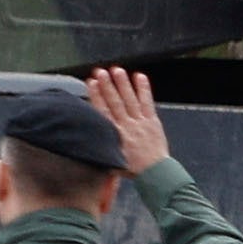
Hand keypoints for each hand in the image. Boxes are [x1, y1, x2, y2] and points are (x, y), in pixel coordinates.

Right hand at [86, 63, 169, 177]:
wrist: (155, 173)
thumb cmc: (132, 169)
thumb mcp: (111, 160)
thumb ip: (101, 147)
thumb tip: (87, 139)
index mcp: (115, 135)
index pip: (103, 111)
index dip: (96, 95)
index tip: (91, 82)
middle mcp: (127, 126)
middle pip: (115, 102)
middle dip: (107, 85)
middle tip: (100, 71)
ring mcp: (140, 122)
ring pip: (130, 99)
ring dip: (123, 84)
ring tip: (117, 70)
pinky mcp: (152, 121)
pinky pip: (147, 102)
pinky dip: (144, 89)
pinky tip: (140, 77)